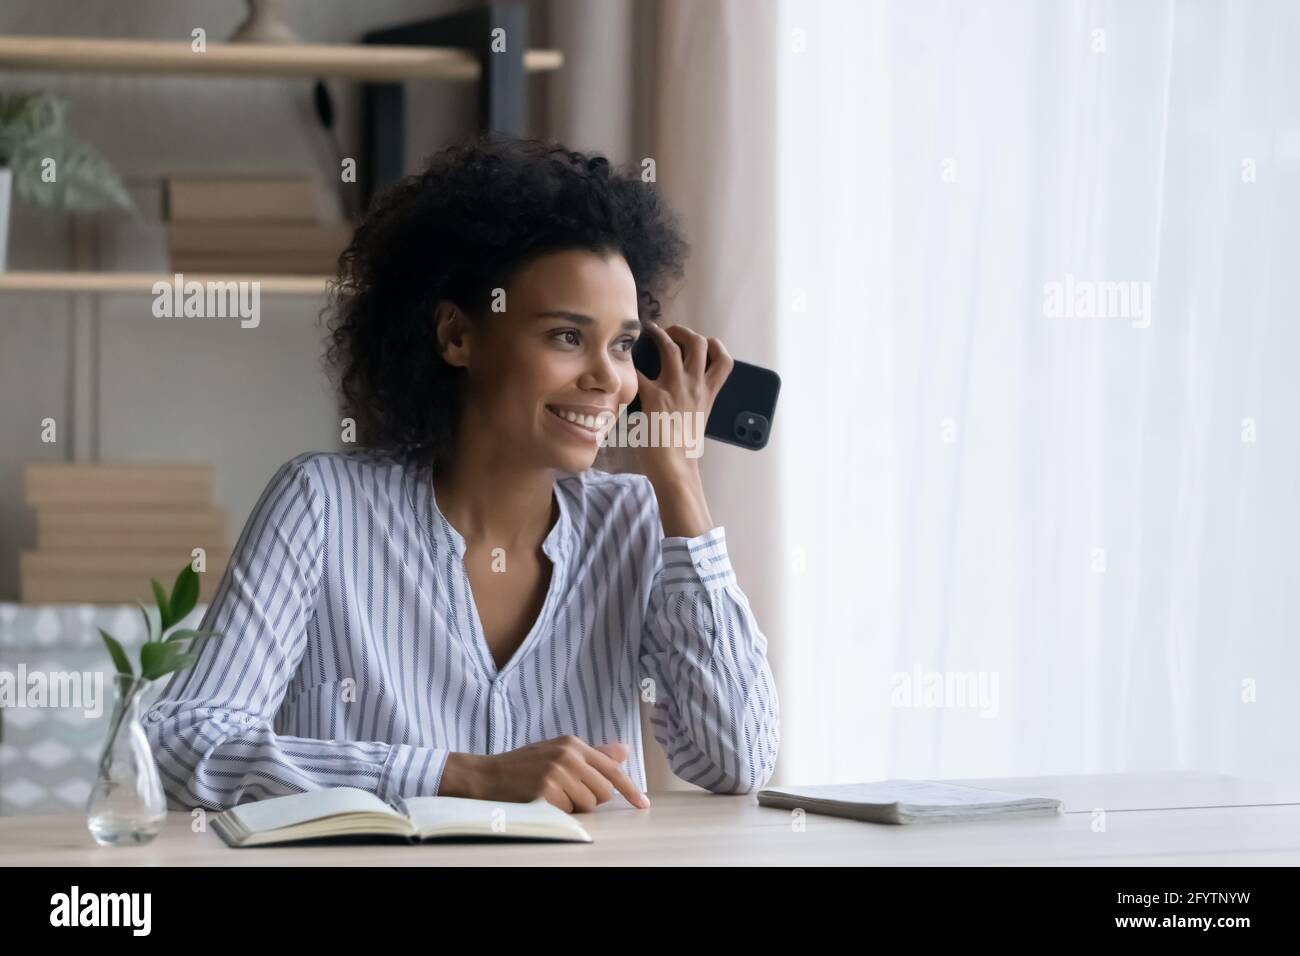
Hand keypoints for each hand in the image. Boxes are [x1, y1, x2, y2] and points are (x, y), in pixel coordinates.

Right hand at [445, 736, 649, 811]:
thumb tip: (623, 751)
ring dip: (573, 807)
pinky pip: (569, 813)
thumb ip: (592, 754)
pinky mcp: (546, 792)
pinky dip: (559, 813)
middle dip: (590, 799)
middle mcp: (568, 755)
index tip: (643, 803)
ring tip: (551, 796)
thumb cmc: (522, 767)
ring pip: (588, 804)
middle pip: (604, 792)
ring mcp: (557, 773)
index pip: (612, 769)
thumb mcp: (557, 752)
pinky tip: (542, 802)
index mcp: (572, 744)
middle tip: (566, 794)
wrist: (485, 776)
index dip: (630, 789)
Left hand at [634, 322, 733, 476]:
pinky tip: (625, 363)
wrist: (676, 468)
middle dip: (684, 331)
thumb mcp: (698, 421)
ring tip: (650, 331)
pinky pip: (640, 372)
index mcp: (708, 394)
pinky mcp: (653, 397)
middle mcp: (695, 386)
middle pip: (698, 344)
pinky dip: (631, 365)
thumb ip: (692, 403)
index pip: (725, 361)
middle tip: (671, 331)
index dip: (716, 345)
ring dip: (660, 334)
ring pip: (672, 347)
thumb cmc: (685, 451)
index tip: (705, 342)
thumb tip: (680, 398)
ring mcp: (675, 389)